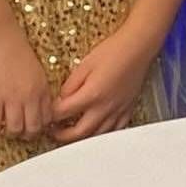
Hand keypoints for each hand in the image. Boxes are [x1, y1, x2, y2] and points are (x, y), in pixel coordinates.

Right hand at [0, 25, 53, 140]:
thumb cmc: (15, 49)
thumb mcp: (36, 70)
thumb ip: (38, 88)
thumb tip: (35, 105)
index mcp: (43, 89)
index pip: (48, 118)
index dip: (41, 127)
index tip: (35, 128)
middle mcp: (30, 96)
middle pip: (33, 128)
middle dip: (27, 136)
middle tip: (20, 135)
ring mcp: (12, 98)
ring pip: (15, 129)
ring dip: (10, 134)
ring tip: (4, 132)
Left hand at [52, 27, 153, 142]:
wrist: (138, 47)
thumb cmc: (114, 51)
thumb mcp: (84, 64)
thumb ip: (70, 85)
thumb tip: (62, 98)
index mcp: (91, 94)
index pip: (63, 112)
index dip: (51, 114)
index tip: (47, 113)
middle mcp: (105, 107)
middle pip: (78, 132)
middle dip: (62, 135)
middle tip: (53, 132)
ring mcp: (117, 111)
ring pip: (96, 135)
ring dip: (81, 139)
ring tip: (71, 135)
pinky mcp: (127, 110)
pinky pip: (114, 130)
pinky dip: (102, 135)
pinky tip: (96, 132)